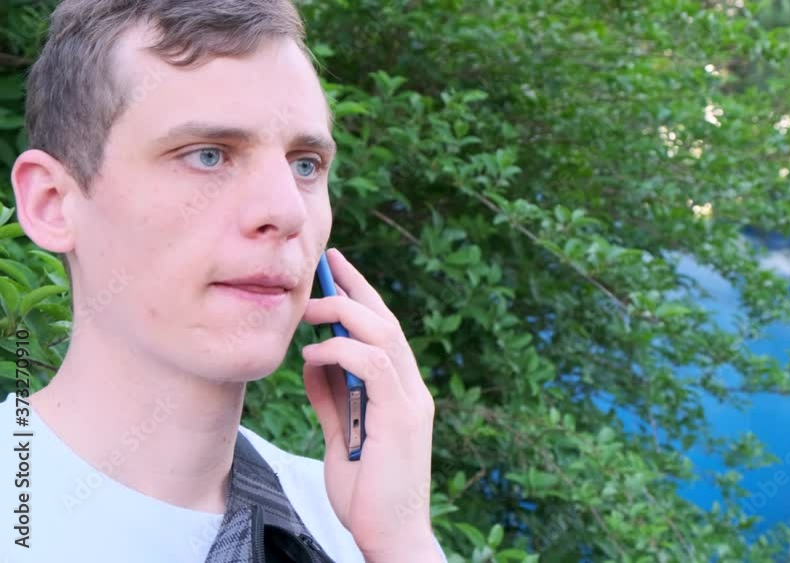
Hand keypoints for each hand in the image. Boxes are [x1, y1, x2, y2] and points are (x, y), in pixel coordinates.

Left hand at [301, 248, 438, 560]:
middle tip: (326, 262)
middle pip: (387, 322)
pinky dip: (342, 351)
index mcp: (401, 392)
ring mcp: (411, 401)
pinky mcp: (402, 417)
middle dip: (355, 288)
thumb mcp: (339, 436)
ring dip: (344, 313)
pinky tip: (313, 352)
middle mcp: (412, 390)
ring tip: (310, 307)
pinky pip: (373, 365)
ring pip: (385, 334)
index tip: (335, 271)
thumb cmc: (366, 493)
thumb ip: (331, 398)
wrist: (389, 535)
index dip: (361, 297)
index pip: (383, 332)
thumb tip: (313, 359)